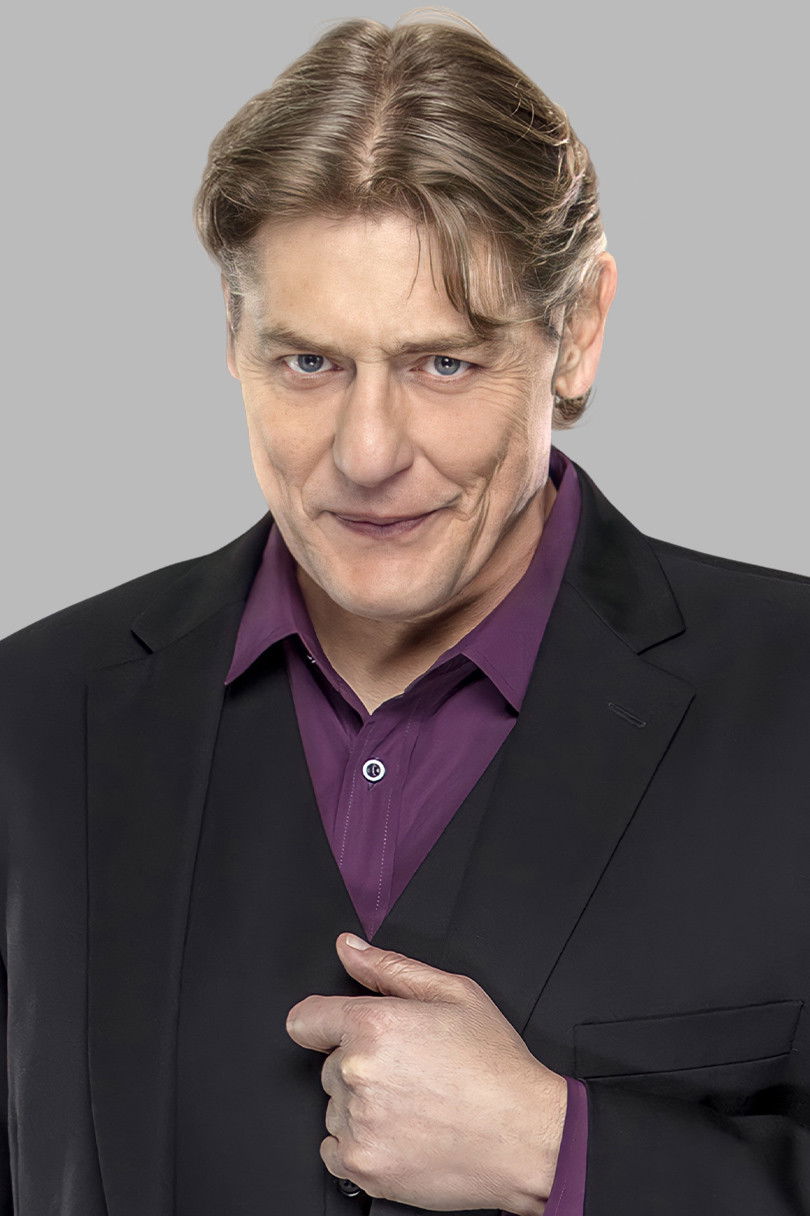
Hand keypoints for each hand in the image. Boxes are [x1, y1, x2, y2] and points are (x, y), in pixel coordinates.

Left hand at [285, 933, 567, 1213]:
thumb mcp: (454, 994)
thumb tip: (349, 948)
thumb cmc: (497, 1067)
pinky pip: (333, 1150)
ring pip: (335, 1106)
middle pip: (328, 1064)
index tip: (338, 1032)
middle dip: (360, 1064)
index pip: (305, 1019)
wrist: (527, 1138)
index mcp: (374, 1025)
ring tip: (413, 1105)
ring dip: (361, 1105)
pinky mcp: (362, 1167)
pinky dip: (359, 1144)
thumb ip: (390, 968)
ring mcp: (358, 1124)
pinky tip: (400, 1134)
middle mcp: (358, 1073)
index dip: (323, 1022)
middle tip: (408, 1072)